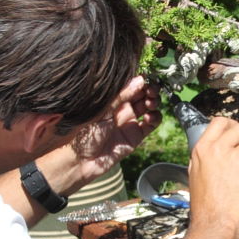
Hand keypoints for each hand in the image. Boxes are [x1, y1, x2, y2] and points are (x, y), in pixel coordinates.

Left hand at [45, 76, 160, 194]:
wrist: (83, 160)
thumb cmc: (86, 133)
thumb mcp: (103, 110)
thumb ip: (122, 95)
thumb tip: (140, 80)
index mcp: (112, 99)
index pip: (131, 85)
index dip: (141, 81)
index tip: (147, 78)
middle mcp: (122, 108)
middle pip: (142, 94)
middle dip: (150, 90)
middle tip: (151, 91)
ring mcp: (129, 121)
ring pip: (149, 106)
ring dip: (153, 102)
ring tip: (150, 104)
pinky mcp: (136, 135)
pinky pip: (151, 123)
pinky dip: (155, 117)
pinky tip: (149, 117)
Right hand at [187, 117, 238, 238]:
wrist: (215, 223)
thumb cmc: (206, 206)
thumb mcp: (195, 175)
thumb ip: (205, 159)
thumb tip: (213, 152)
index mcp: (202, 149)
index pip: (219, 122)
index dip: (232, 126)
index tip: (238, 134)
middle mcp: (218, 149)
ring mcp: (235, 157)